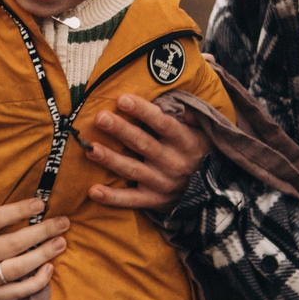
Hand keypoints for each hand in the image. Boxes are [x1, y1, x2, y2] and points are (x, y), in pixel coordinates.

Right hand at [0, 199, 70, 299]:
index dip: (18, 211)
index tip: (40, 204)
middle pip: (13, 243)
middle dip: (42, 231)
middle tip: (64, 222)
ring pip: (19, 267)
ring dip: (44, 254)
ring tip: (62, 242)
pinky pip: (18, 291)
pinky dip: (36, 282)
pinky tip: (50, 269)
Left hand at [83, 93, 208, 210]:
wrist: (208, 188)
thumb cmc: (194, 149)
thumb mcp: (200, 130)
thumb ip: (190, 115)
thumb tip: (178, 99)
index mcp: (185, 142)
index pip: (163, 124)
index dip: (143, 111)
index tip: (122, 99)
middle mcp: (173, 163)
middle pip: (143, 144)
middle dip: (120, 130)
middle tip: (100, 117)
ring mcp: (162, 183)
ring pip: (133, 169)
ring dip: (110, 159)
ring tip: (90, 149)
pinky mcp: (153, 200)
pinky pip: (131, 200)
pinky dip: (112, 197)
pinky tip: (93, 191)